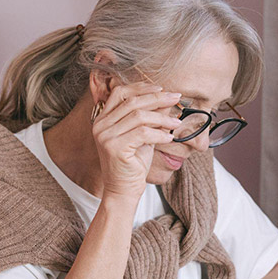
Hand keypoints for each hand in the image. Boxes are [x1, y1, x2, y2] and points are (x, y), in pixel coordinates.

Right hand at [91, 81, 181, 200]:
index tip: (162, 88)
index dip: (141, 87)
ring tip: (176, 123)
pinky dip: (159, 133)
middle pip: (132, 101)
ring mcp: (105, 136)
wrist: (123, 190)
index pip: (120, 92)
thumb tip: (167, 100)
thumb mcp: (142, 136)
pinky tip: (169, 137)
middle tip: (176, 98)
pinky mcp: (114, 147)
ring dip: (162, 117)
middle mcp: (100, 125)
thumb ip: (150, 118)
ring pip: (139, 116)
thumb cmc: (133, 163)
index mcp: (103, 119)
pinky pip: (142, 133)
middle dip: (157, 98)